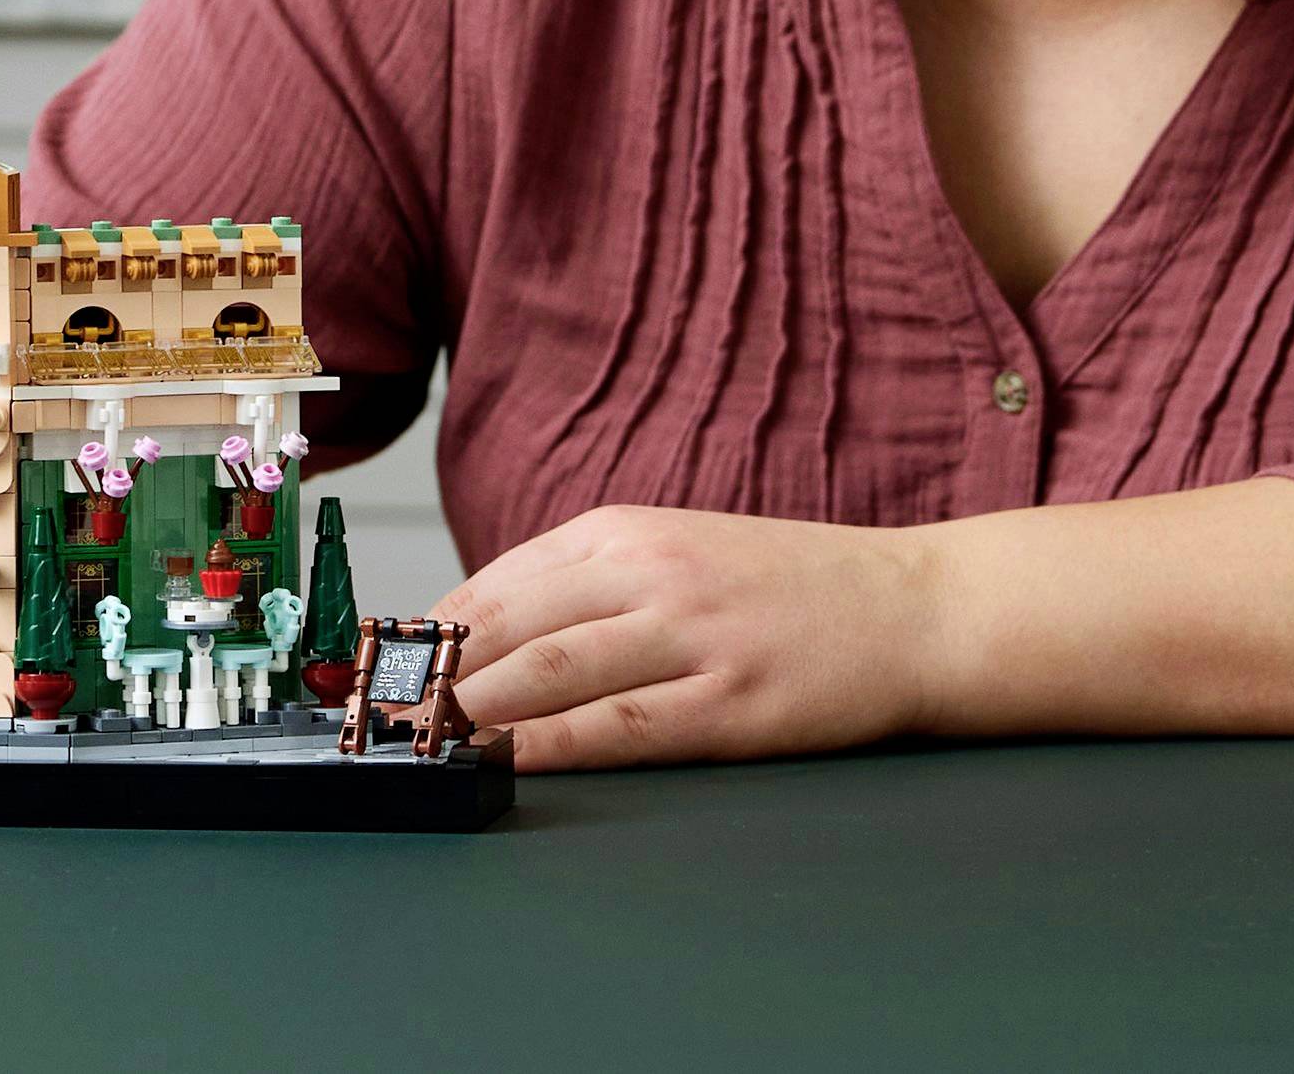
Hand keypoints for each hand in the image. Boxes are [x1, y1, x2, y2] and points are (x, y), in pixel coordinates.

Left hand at [431, 503, 935, 771]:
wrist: (910, 607)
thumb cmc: (785, 586)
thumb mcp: (677, 550)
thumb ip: (590, 583)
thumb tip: (486, 629)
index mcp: (626, 530)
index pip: (497, 582)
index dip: (430, 633)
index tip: (384, 671)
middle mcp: (649, 571)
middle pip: (508, 625)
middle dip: (435, 676)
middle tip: (384, 718)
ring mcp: (691, 635)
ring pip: (550, 674)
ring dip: (475, 712)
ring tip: (423, 744)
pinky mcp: (729, 701)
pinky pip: (619, 727)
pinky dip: (552, 746)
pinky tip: (509, 763)